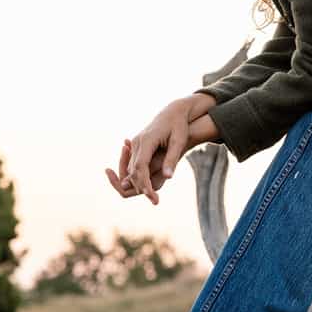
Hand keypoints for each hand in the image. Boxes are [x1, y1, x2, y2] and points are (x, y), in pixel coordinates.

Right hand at [105, 99, 219, 203]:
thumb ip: (172, 159)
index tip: (152, 196)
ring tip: (152, 196)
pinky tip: (148, 186)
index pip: (140, 167)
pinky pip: (134, 163)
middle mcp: (138, 142)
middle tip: (154, 200)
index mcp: (147, 141)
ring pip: (132, 168)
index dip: (144, 183)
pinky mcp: (138, 144)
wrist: (173, 111)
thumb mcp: (179, 141)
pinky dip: (139, 175)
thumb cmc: (179, 125)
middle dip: (141, 187)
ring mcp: (136, 143)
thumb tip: (168, 177)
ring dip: (139, 183)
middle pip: (134, 170)